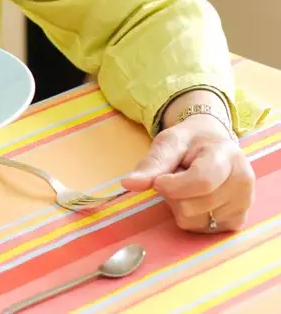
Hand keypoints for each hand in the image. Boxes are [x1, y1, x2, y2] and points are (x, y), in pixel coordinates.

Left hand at [121, 116, 254, 232]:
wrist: (214, 144)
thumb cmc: (190, 143)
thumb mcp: (168, 143)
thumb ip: (151, 164)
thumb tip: (128, 184)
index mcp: (227, 156)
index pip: (201, 182)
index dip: (172, 186)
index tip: (159, 180)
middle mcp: (242, 182)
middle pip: (192, 206)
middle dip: (173, 195)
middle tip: (176, 177)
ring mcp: (244, 204)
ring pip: (195, 222)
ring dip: (180, 206)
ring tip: (188, 187)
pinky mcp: (238, 221)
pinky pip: (201, 230)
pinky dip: (191, 217)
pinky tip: (197, 199)